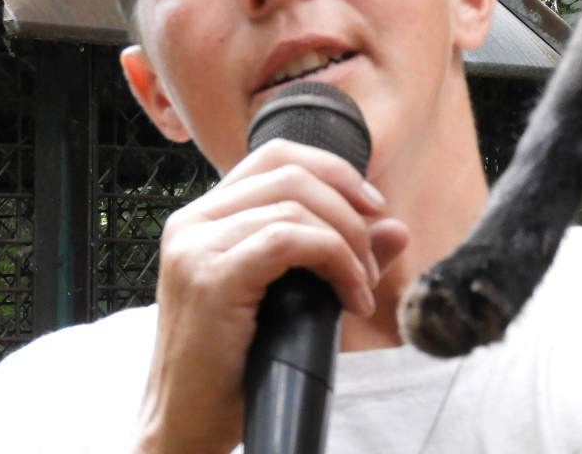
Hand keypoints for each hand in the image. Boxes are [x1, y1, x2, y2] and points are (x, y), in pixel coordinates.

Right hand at [131, 138, 408, 453]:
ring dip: (347, 243)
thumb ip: (340, 257)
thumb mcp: (295, 301)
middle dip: (348, 210)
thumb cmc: (235, 369)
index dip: (333, 170)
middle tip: (370, 264)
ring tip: (359, 289)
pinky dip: (334, 261)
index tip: (372, 208)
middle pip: (291, 172)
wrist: (184, 426)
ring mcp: (195, 246)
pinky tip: (349, 299)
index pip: (275, 156)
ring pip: (295, 205)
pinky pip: (289, 239)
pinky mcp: (208, 277)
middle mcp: (192, 221)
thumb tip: (396, 228)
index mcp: (204, 217)